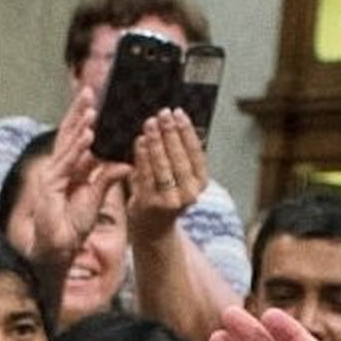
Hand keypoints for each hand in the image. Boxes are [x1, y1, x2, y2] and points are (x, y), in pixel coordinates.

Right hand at [28, 88, 130, 261]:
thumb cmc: (74, 225)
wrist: (60, 248)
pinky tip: (87, 135)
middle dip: (79, 112)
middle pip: (69, 133)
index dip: (85, 118)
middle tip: (90, 90)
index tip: (96, 101)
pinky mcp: (49, 185)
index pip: (78, 137)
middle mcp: (59, 167)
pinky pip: (67, 162)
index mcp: (70, 168)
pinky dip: (78, 148)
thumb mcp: (96, 197)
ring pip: (67, 144)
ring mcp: (52, 174)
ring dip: (80, 125)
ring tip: (91, 109)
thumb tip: (126, 162)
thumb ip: (107, 177)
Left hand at [127, 109, 206, 243]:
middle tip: (163, 113)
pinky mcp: (149, 203)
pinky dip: (142, 156)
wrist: (153, 228)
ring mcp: (169, 200)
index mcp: (200, 183)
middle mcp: (189, 194)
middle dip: (171, 133)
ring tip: (150, 123)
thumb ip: (179, 153)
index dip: (187, 132)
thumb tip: (174, 120)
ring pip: (163, 166)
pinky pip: (145, 175)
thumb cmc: (166, 193)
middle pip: (180, 158)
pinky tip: (140, 140)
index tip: (179, 112)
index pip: (196, 153)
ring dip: (156, 141)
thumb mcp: (180, 176)